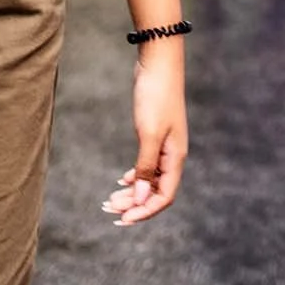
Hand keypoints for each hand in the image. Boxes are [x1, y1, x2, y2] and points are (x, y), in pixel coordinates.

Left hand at [105, 41, 185, 224]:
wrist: (158, 64)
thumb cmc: (155, 96)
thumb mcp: (148, 134)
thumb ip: (144, 168)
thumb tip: (139, 199)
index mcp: (175, 157)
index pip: (164, 196)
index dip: (145, 211)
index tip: (123, 220)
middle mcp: (172, 155)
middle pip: (155, 191)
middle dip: (133, 204)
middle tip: (108, 210)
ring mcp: (164, 145)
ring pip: (149, 179)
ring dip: (131, 192)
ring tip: (110, 199)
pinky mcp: (155, 135)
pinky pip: (146, 165)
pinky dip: (134, 176)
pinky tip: (121, 180)